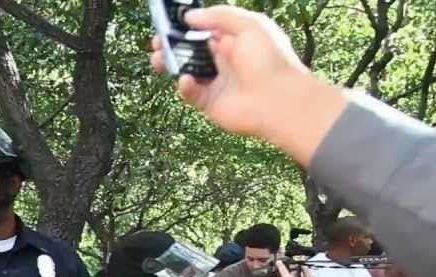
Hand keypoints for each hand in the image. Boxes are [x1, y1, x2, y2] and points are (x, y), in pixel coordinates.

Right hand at [150, 7, 317, 139]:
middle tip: (156, 43)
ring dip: (169, 64)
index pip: (204, 30)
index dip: (185, 26)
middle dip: (171, 45)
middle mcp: (223, 60)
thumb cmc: (270, 59)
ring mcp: (216, 82)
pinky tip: (185, 80)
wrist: (279, 100)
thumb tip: (189, 16)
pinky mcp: (210, 102)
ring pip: (185, 70)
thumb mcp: (250, 25)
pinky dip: (184, 86)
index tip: (168, 23)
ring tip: (157, 59)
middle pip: (190, 50)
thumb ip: (219, 16)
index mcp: (233, 40)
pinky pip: (191, 92)